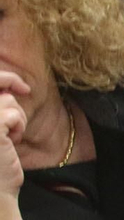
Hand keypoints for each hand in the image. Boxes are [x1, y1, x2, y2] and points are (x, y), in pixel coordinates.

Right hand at [0, 74, 26, 200]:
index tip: (19, 85)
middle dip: (10, 80)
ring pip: (7, 101)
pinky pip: (14, 114)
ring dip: (15, 117)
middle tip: (25, 89)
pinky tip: (12, 142)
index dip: (1, 77)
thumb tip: (10, 87)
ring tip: (8, 136)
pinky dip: (19, 126)